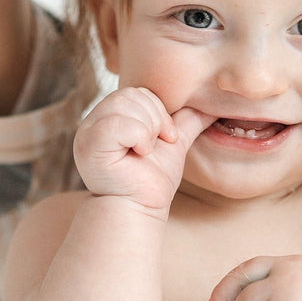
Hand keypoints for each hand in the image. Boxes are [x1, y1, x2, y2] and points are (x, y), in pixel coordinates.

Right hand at [74, 88, 212, 214]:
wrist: (141, 208)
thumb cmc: (151, 180)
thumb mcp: (173, 144)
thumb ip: (187, 121)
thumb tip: (213, 105)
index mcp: (109, 117)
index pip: (137, 92)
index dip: (158, 112)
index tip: (166, 138)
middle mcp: (93, 122)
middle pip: (130, 94)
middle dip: (154, 120)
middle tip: (155, 146)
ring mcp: (87, 133)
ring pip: (124, 104)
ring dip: (147, 129)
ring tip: (145, 152)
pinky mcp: (89, 145)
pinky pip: (118, 122)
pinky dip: (139, 137)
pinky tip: (139, 154)